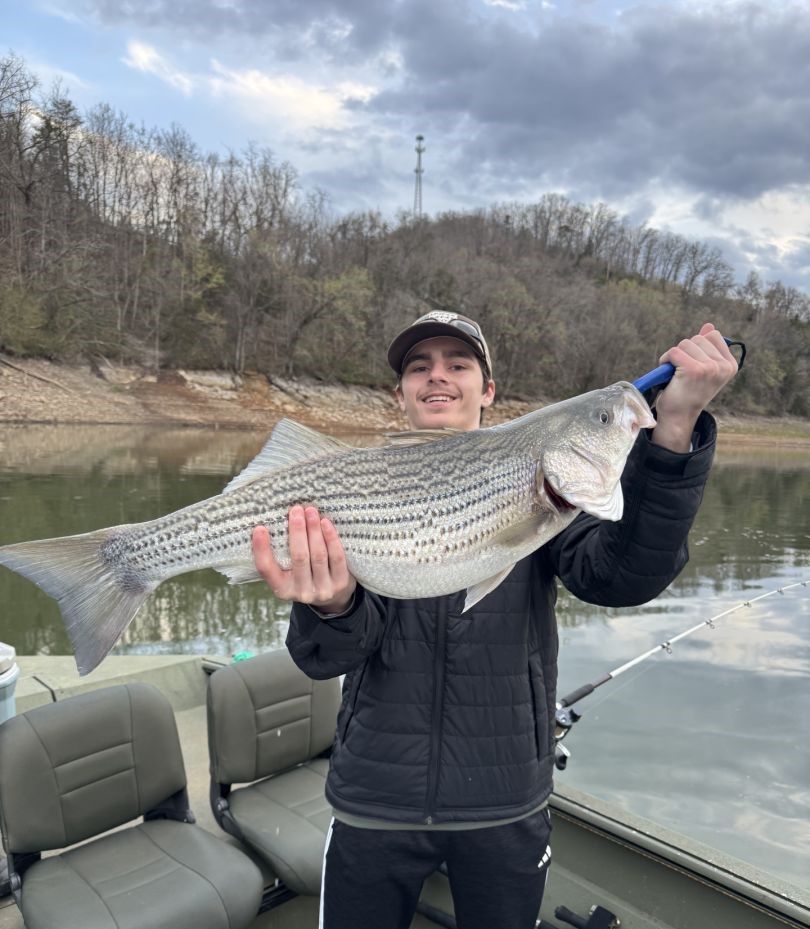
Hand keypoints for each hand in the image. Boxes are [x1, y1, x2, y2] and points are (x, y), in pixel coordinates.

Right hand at [252, 505, 356, 614]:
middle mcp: (301, 592)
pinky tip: (326, 523)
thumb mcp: (288, 572)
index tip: (259, 528)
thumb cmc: (305, 575)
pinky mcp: (340, 583)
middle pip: (299, 558)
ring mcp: (323, 589)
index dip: (261, 550)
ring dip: (314, 530)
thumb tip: (275, 521)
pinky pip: (336, 557)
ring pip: (318, 555)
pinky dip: (331, 538)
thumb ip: (281, 555)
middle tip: (296, 510)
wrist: (334, 597)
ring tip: (311, 511)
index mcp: (282, 589)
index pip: (266, 569)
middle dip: (297, 531)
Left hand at [652, 323, 738, 451]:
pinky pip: (674, 351)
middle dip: (685, 351)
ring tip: (676, 373)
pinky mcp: (694, 370)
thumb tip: (709, 326)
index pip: (713, 335)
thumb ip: (707, 347)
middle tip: (683, 371)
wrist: (678, 416)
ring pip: (685, 343)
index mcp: (730, 365)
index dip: (697, 346)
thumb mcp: (703, 368)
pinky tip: (668, 373)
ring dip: (675, 356)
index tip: (695, 365)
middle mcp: (723, 366)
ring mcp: (710, 368)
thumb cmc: (688, 391)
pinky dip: (666, 359)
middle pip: (697, 338)